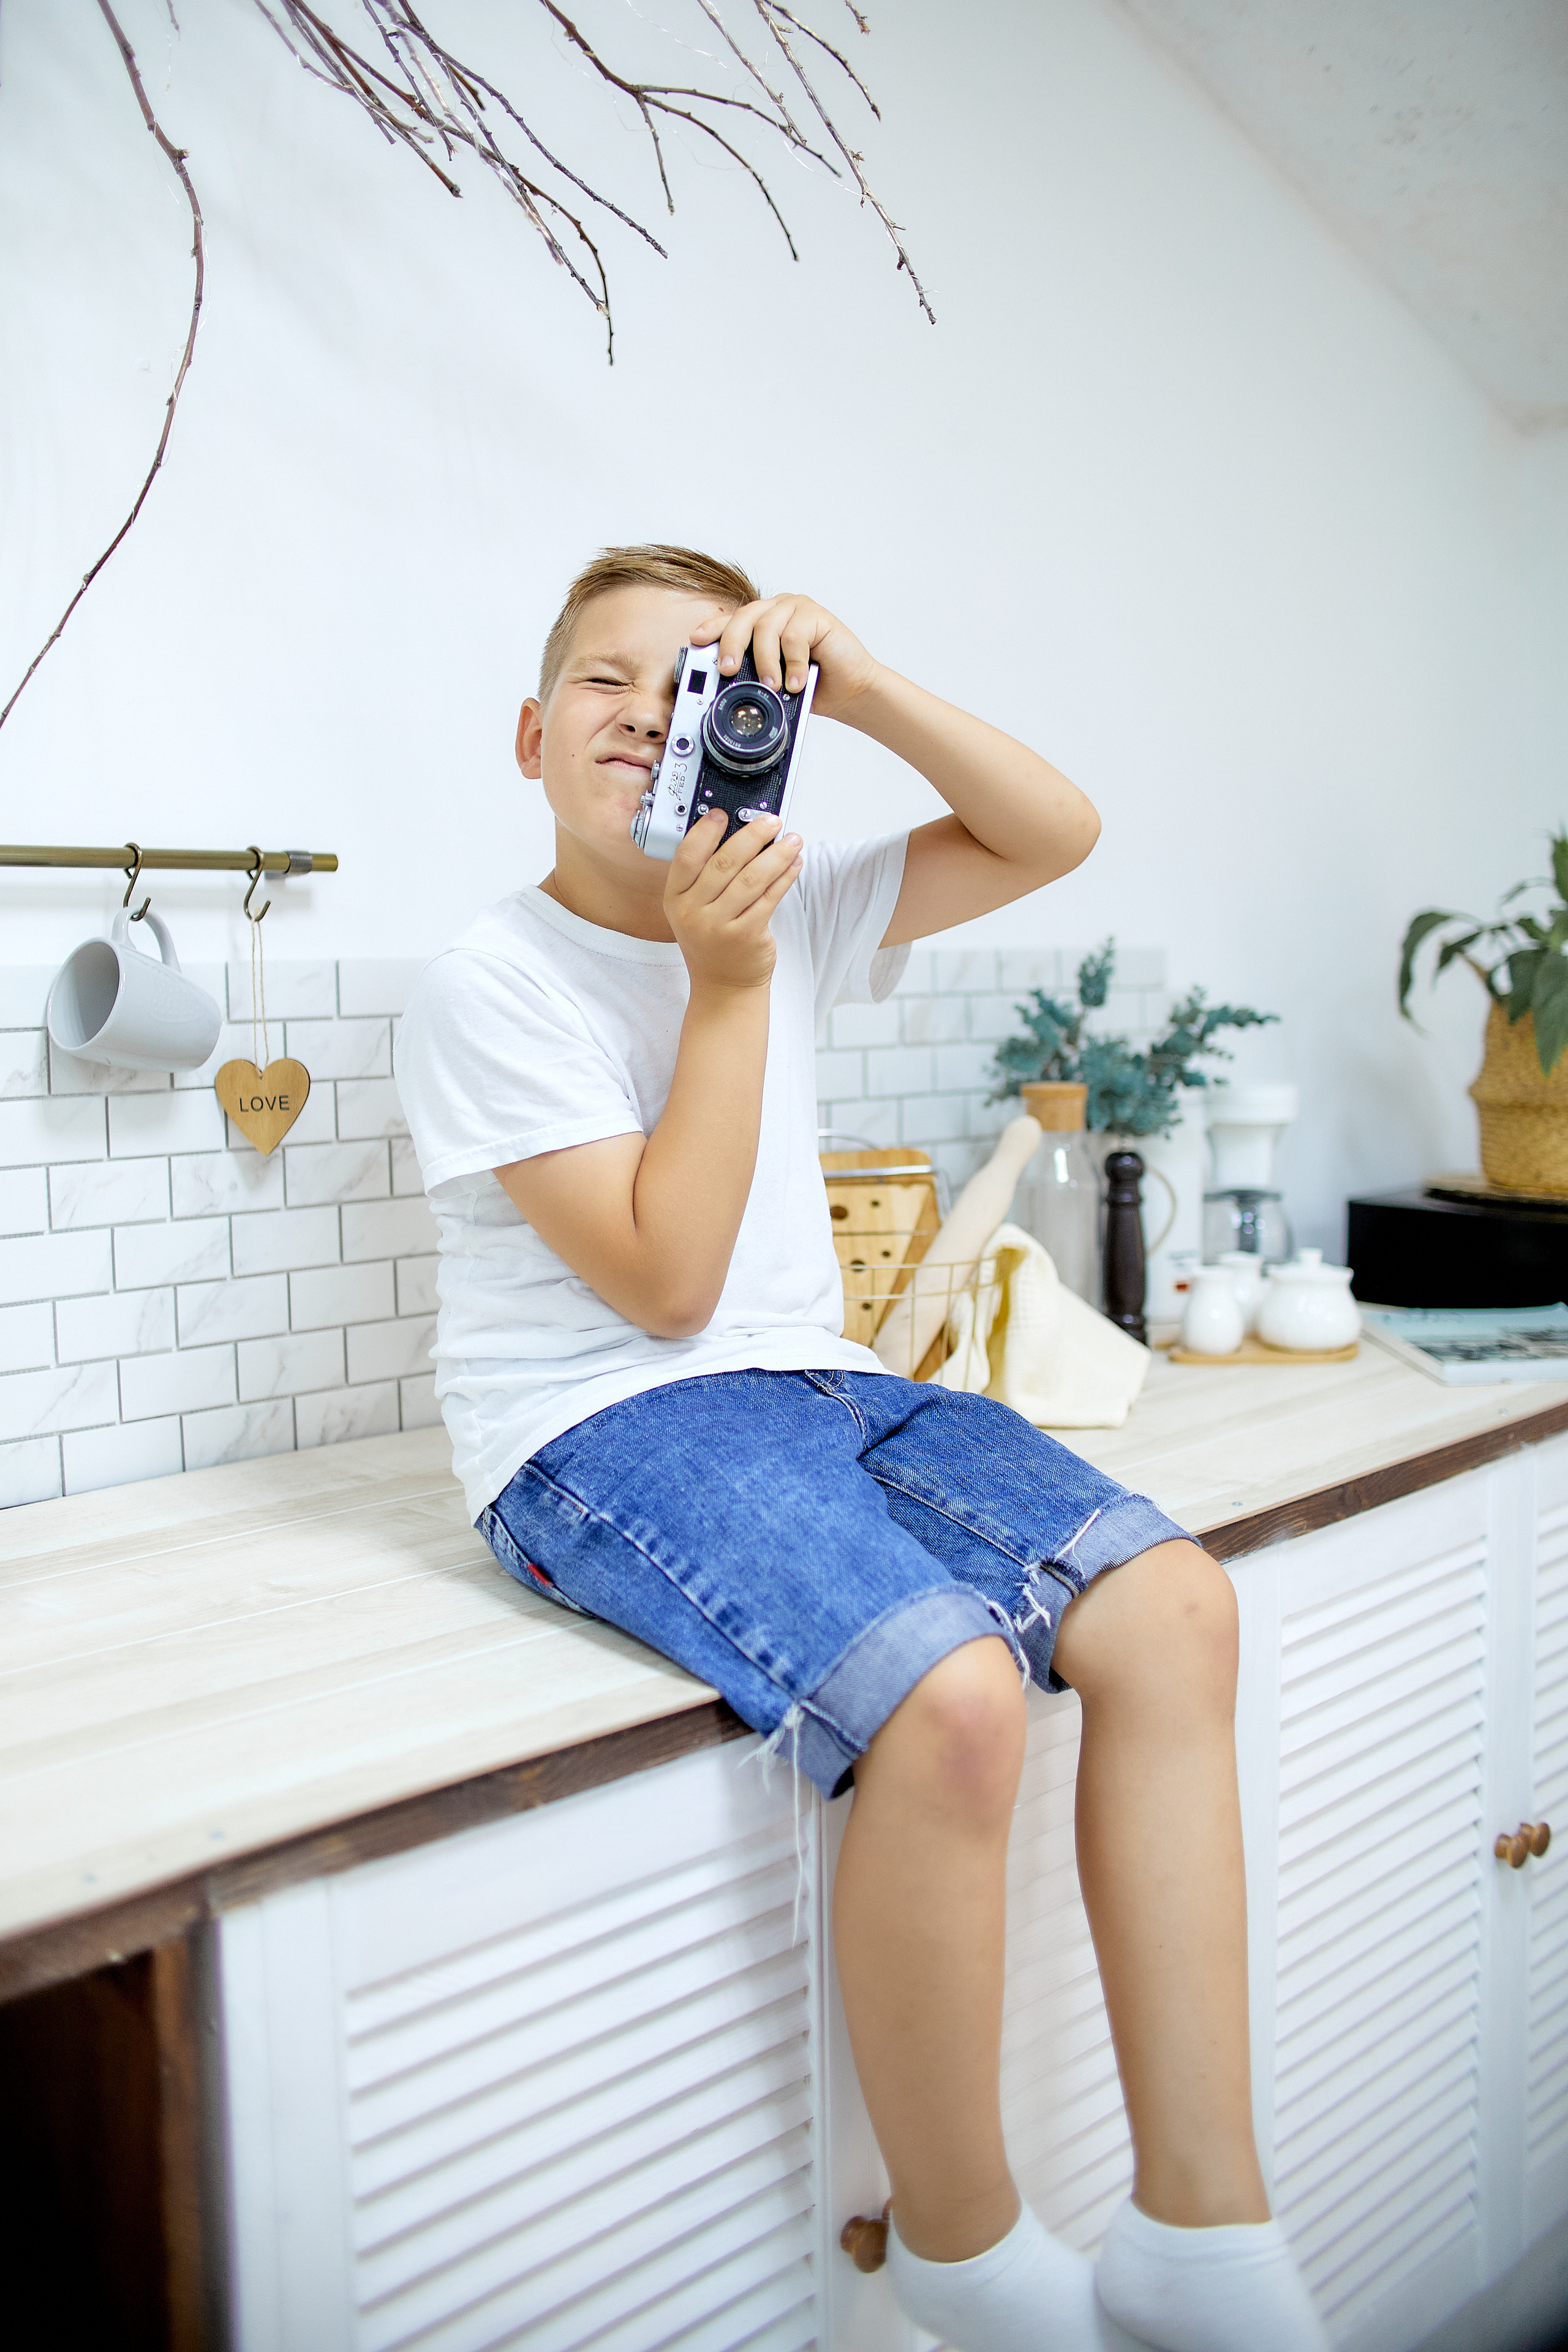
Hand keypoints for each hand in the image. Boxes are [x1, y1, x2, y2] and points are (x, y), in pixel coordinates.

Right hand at [664, 808, 802, 991]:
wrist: (723, 986)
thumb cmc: (712, 941)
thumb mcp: (694, 909)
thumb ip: (706, 877)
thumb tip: (740, 835)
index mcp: (676, 898)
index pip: (687, 856)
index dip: (705, 831)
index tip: (723, 813)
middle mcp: (693, 912)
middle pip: (725, 862)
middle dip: (753, 835)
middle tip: (771, 821)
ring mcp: (719, 926)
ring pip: (752, 878)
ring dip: (777, 854)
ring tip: (792, 840)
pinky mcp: (746, 936)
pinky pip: (769, 898)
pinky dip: (785, 877)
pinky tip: (794, 864)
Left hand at [689, 593, 877, 722]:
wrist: (850, 690)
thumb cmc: (811, 685)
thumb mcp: (773, 682)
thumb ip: (752, 674)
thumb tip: (721, 682)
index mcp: (760, 622)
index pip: (730, 620)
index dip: (712, 629)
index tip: (696, 641)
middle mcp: (775, 610)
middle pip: (743, 618)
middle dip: (731, 645)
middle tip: (728, 670)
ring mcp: (795, 609)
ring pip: (766, 627)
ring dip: (766, 662)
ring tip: (773, 686)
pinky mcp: (816, 615)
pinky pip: (794, 635)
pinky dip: (793, 663)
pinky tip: (798, 681)